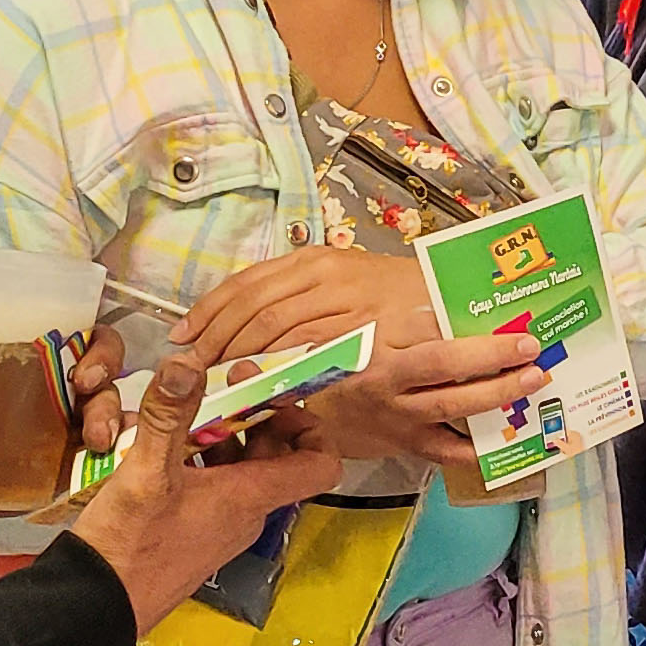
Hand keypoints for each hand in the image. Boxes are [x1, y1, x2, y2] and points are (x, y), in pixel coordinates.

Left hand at [0, 326, 128, 454]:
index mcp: (35, 360)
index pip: (84, 338)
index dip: (99, 347)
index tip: (81, 369)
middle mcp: (60, 390)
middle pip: (106, 370)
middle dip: (108, 373)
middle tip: (87, 389)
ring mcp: (69, 431)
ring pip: (112, 411)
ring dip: (111, 417)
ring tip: (96, 440)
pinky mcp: (71, 469)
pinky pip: (112, 456)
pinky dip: (121, 452)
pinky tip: (111, 459)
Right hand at [67, 347, 346, 631]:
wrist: (93, 608)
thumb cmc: (129, 545)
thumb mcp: (144, 474)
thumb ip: (167, 416)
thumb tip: (186, 362)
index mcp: (250, 496)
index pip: (319, 464)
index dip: (311, 426)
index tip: (278, 395)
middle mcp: (244, 512)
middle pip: (274, 455)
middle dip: (254, 414)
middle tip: (223, 380)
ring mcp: (217, 525)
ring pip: (237, 468)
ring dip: (220, 434)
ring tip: (185, 407)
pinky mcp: (189, 532)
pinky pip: (209, 486)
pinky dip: (196, 458)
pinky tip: (160, 444)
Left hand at [176, 247, 438, 363]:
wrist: (464, 303)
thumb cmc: (403, 300)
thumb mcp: (348, 286)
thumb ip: (303, 300)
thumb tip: (245, 328)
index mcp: (316, 259)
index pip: (245, 284)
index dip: (207, 312)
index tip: (181, 339)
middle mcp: (327, 273)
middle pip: (252, 307)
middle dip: (215, 341)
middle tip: (190, 372)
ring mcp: (347, 301)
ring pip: (275, 328)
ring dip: (240, 358)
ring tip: (215, 383)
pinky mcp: (368, 329)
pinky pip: (310, 350)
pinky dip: (278, 368)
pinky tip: (259, 386)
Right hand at [299, 332, 549, 467]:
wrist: (298, 409)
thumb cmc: (336, 356)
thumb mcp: (357, 319)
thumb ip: (399, 308)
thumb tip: (452, 293)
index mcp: (373, 336)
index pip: (426, 322)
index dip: (465, 317)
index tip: (502, 311)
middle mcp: (384, 375)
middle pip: (444, 363)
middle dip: (492, 354)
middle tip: (530, 345)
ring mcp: (394, 412)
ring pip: (452, 405)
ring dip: (497, 393)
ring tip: (532, 379)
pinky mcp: (402, 442)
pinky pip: (445, 450)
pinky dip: (478, 448)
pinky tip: (508, 437)